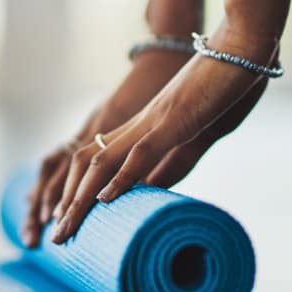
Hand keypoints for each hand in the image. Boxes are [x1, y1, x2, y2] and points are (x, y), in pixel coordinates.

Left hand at [50, 21, 276, 244]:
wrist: (237, 53)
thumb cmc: (216, 92)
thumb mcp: (189, 137)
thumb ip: (168, 164)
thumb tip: (148, 193)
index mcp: (135, 130)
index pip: (90, 161)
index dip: (71, 190)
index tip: (59, 220)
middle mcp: (133, 126)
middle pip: (83, 165)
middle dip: (65, 202)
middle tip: (54, 238)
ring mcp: (149, 123)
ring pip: (100, 162)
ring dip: (79, 198)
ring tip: (65, 227)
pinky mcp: (172, 121)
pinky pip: (140, 151)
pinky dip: (120, 176)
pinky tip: (104, 200)